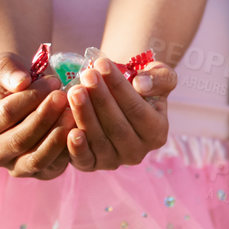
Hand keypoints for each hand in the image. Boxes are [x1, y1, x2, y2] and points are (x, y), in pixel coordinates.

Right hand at [0, 52, 73, 179]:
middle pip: (20, 140)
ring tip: (74, 112)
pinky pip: (55, 167)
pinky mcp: (41, 173)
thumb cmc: (15, 81)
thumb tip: (21, 82)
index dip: (32, 97)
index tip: (54, 81)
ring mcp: (16, 167)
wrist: (30, 97)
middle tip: (66, 96)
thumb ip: (9, 70)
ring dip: (58, 136)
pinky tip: (82, 129)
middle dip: (46, 117)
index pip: (6, 114)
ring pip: (37, 158)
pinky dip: (69, 150)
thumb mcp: (7, 67)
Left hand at [64, 56, 177, 171]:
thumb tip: (141, 84)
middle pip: (117, 127)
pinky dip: (76, 147)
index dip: (119, 87)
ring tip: (74, 90)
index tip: (103, 64)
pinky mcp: (91, 165)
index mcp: (157, 132)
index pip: (137, 110)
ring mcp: (114, 161)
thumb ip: (159, 78)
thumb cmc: (139, 85)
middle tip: (86, 75)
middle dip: (100, 99)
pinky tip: (69, 130)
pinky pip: (84, 159)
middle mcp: (138, 152)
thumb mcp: (158, 76)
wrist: (118, 98)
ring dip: (85, 115)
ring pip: (99, 140)